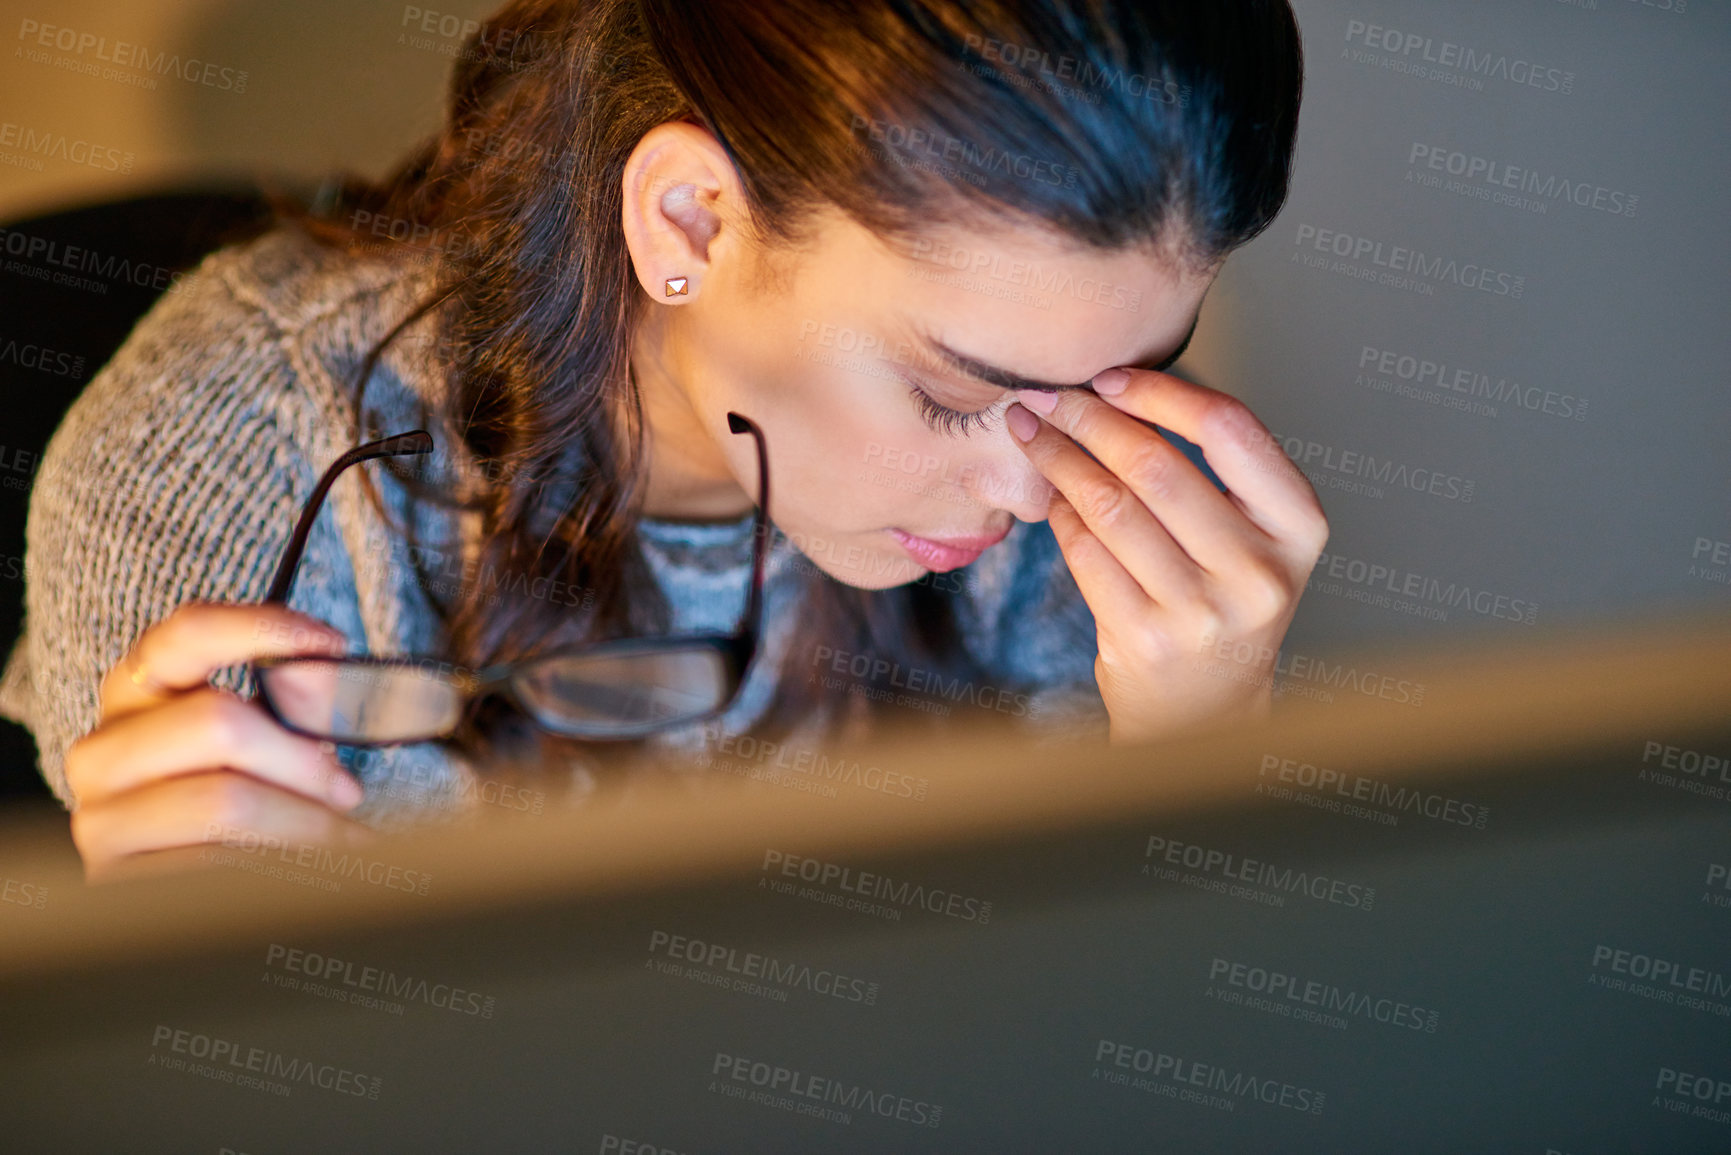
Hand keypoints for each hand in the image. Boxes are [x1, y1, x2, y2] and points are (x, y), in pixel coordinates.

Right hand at [64, 601, 374, 882]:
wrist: (205, 904)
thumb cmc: (256, 803)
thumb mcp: (279, 742)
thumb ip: (300, 698)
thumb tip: (321, 667)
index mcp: (136, 694)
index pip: (185, 633)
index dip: (262, 628)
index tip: (333, 645)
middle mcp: (102, 750)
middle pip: (217, 722)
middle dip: (303, 760)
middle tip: (347, 791)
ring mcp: (100, 818)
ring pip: (226, 800)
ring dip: (304, 822)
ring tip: (340, 839)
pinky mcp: (114, 880)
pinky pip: (218, 866)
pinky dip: (283, 866)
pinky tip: (307, 872)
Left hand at [1007, 368, 1328, 743]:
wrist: (1207, 712)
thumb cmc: (1225, 603)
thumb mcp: (1256, 536)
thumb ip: (1216, 469)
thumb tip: (1119, 387)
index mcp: (1299, 526)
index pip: (1229, 429)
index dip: (1160, 392)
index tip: (1109, 377)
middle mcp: (1258, 570)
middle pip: (1156, 464)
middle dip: (1090, 419)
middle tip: (1050, 397)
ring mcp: (1201, 611)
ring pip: (1109, 506)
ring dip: (1058, 458)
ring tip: (1031, 432)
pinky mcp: (1144, 639)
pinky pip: (1084, 552)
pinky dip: (1058, 513)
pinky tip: (1049, 493)